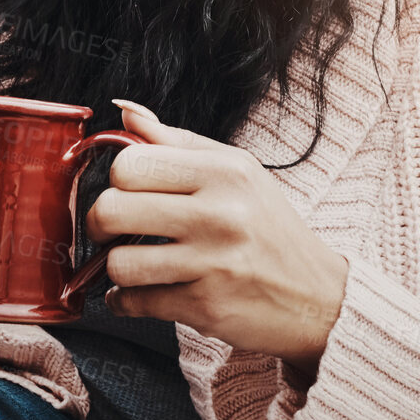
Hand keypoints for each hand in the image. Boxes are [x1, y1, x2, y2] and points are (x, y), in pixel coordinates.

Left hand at [86, 98, 349, 379]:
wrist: (318, 298)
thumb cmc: (270, 229)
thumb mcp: (237, 170)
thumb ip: (176, 141)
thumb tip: (125, 112)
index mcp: (224, 170)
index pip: (131, 162)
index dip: (116, 179)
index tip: (123, 192)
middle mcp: (220, 212)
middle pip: (113, 209)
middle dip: (100, 223)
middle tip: (112, 229)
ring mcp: (213, 262)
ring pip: (118, 262)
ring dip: (115, 268)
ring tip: (132, 263)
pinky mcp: (206, 307)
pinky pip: (136, 302)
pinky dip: (126, 301)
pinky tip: (139, 294)